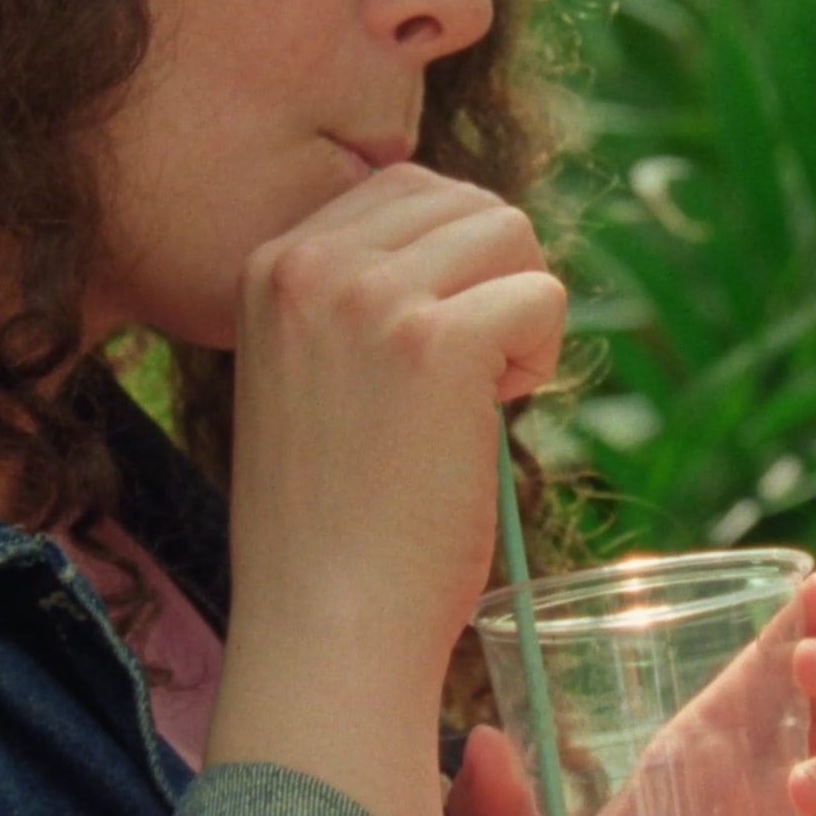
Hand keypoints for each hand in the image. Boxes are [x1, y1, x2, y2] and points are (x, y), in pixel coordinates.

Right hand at [211, 167, 564, 815]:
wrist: (326, 627)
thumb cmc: (333, 519)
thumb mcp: (309, 372)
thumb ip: (358, 294)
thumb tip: (469, 230)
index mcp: (271, 261)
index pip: (404, 188)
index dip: (446, 268)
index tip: (423, 359)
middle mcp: (310, 261)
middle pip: (467, 200)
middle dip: (490, 282)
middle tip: (461, 383)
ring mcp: (371, 297)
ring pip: (513, 235)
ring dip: (518, 314)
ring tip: (475, 400)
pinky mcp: (440, 342)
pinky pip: (543, 296)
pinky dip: (541, 358)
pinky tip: (493, 419)